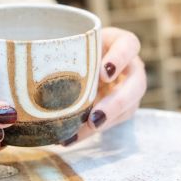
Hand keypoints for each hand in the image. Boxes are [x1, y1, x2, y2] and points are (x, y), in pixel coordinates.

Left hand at [61, 27, 145, 145]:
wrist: (78, 62)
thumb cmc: (75, 47)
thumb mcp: (73, 45)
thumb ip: (67, 52)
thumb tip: (43, 71)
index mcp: (121, 43)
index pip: (129, 45)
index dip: (119, 59)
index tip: (103, 73)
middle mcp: (131, 66)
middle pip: (137, 84)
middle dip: (116, 103)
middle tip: (95, 117)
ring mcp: (130, 89)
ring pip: (127, 108)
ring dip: (103, 123)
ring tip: (77, 134)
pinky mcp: (122, 108)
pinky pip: (112, 122)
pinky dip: (91, 132)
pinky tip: (71, 138)